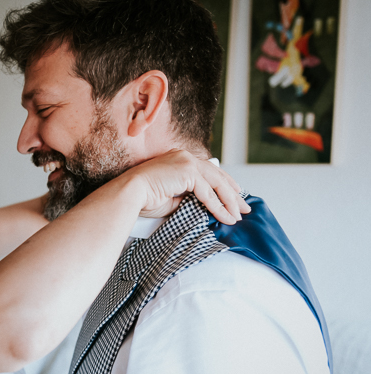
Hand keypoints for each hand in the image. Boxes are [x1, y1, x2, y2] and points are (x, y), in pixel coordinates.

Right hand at [121, 150, 249, 224]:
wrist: (129, 193)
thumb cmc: (143, 198)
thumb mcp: (172, 197)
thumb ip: (190, 198)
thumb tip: (206, 207)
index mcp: (180, 159)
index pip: (209, 171)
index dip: (224, 184)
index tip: (235, 197)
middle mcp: (185, 156)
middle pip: (217, 176)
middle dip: (233, 194)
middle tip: (244, 208)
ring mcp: (187, 161)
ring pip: (217, 183)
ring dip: (229, 201)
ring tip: (238, 216)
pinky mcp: (187, 171)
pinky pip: (209, 192)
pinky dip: (219, 206)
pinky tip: (226, 217)